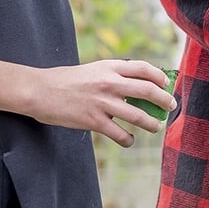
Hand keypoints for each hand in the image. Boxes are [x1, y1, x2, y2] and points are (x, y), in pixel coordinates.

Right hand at [25, 60, 175, 147]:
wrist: (38, 91)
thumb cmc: (64, 80)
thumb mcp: (92, 70)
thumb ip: (112, 76)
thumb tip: (136, 88)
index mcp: (109, 67)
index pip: (144, 68)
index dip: (160, 77)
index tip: (167, 85)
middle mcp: (109, 83)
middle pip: (149, 91)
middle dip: (165, 100)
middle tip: (170, 107)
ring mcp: (103, 103)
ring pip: (139, 116)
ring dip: (152, 124)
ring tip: (155, 127)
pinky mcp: (94, 121)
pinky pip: (120, 134)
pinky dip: (128, 140)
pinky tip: (129, 140)